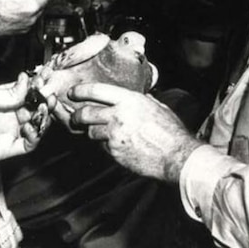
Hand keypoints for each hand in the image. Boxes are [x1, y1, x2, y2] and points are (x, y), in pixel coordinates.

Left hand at [0, 73, 47, 163]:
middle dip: (46, 102)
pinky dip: (35, 136)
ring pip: (37, 125)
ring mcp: (11, 130)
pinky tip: (29, 128)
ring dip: (43, 118)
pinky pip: (29, 143)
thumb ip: (9, 93)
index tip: (47, 81)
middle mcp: (11, 114)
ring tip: (42, 111)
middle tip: (49, 98)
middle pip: (37, 108)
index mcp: (5, 98)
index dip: (40, 87)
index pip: (29, 91)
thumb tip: (27, 81)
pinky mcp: (9, 147)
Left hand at [68, 83, 203, 182]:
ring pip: (91, 132)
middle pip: (86, 113)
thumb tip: (137, 96)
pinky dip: (104, 145)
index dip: (80, 91)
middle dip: (77, 116)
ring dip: (91, 132)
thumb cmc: (170, 131)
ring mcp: (115, 135)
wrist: (175, 157)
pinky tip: (114, 144)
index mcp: (129, 100)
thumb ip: (142, 100)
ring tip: (98, 132)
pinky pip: (101, 147)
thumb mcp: (157, 107)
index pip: (96, 91)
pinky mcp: (115, 152)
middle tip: (76, 117)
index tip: (72, 93)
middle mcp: (118, 116)